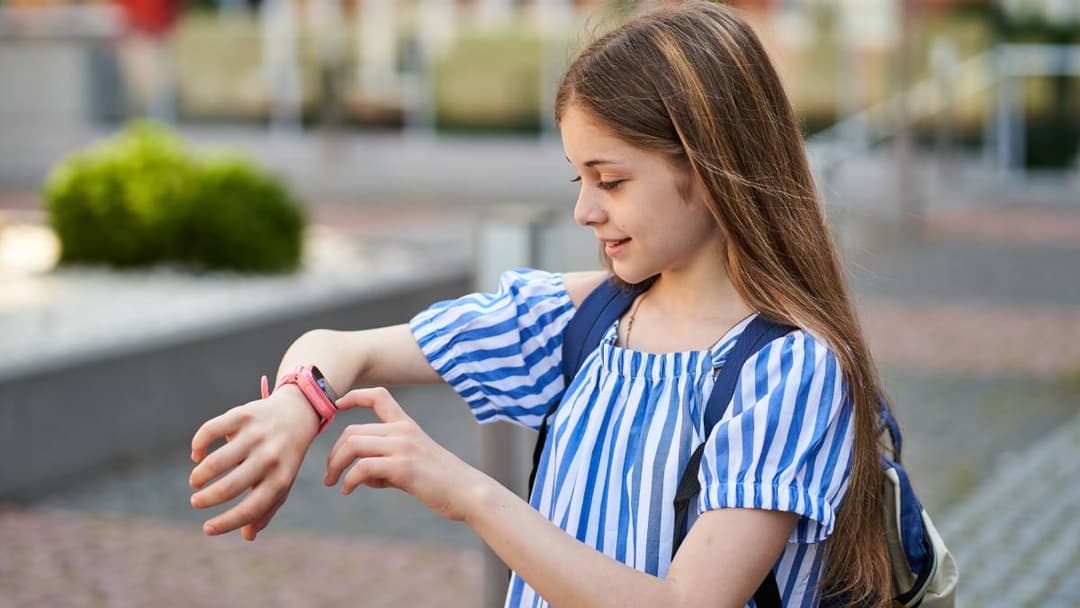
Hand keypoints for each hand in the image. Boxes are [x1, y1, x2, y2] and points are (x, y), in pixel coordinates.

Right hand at [189, 385, 319, 539]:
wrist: (297, 412)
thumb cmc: (284, 456)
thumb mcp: (282, 482)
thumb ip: (267, 509)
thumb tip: (247, 536)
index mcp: (280, 478)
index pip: (251, 509)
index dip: (226, 523)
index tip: (207, 529)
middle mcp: (269, 457)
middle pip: (229, 487)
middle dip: (206, 500)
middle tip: (197, 502)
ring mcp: (256, 435)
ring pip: (216, 462)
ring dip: (199, 476)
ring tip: (196, 482)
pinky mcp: (243, 414)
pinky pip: (210, 431)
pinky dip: (198, 444)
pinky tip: (197, 454)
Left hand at [324, 387, 489, 522]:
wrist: (467, 492)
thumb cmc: (440, 482)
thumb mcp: (412, 464)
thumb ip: (385, 464)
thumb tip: (359, 477)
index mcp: (407, 425)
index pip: (378, 396)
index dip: (354, 396)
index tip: (337, 406)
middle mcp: (403, 430)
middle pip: (352, 430)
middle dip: (334, 453)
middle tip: (329, 474)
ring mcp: (403, 447)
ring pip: (353, 444)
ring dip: (335, 465)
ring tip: (333, 482)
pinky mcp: (403, 467)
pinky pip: (362, 468)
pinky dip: (349, 480)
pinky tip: (348, 490)